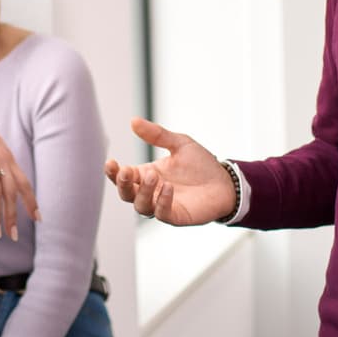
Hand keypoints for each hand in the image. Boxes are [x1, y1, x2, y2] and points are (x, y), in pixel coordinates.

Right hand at [103, 117, 234, 225]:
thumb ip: (157, 135)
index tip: (111, 162)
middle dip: (122, 184)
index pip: (123, 177)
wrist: (226, 182)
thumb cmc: (202, 165)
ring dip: (143, 192)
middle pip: (127, 194)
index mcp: (148, 174)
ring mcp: (162, 205)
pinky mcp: (176, 216)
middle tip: (126, 171)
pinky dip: (161, 202)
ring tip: (154, 176)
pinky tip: (168, 188)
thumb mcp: (179, 143)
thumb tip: (133, 121)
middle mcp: (152, 192)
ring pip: (141, 206)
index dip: (114, 173)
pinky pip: (162, 213)